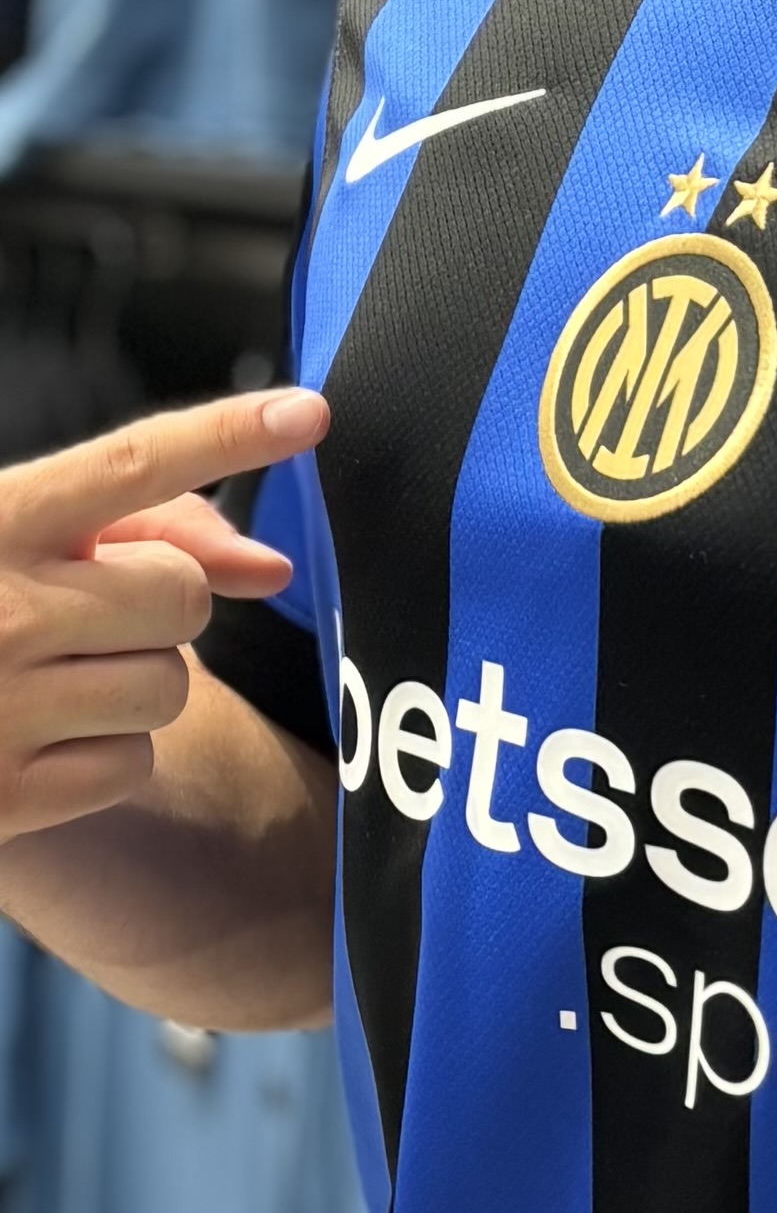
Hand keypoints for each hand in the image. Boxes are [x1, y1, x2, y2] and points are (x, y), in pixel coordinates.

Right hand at [0, 386, 326, 844]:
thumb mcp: (15, 537)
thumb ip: (140, 527)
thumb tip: (272, 567)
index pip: (132, 466)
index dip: (227, 435)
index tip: (309, 413)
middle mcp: (0, 610)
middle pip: (182, 596)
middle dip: (158, 605)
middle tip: (87, 615)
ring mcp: (1, 708)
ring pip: (170, 688)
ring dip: (134, 683)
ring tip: (53, 676)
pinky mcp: (4, 799)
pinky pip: (132, 765)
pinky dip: (102, 756)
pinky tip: (36, 735)